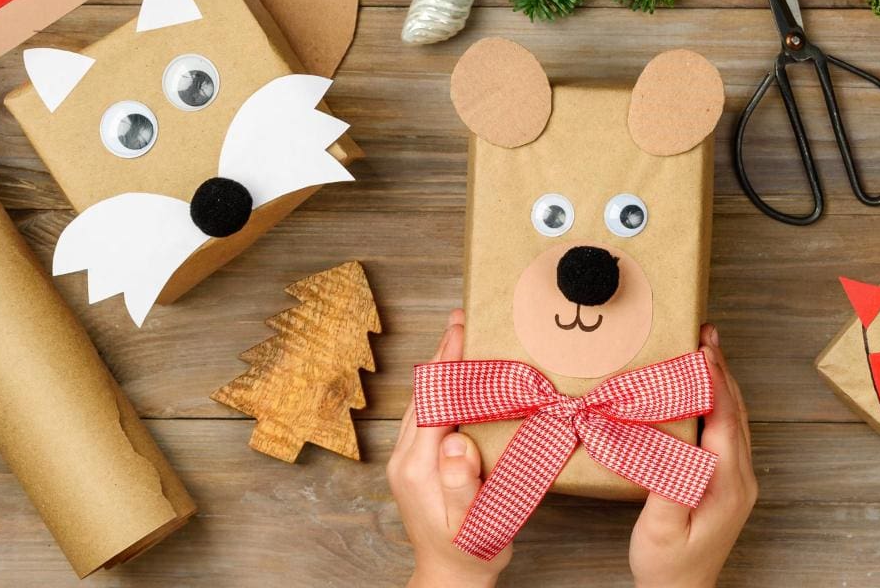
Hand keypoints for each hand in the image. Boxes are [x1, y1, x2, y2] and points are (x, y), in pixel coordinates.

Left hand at [388, 310, 511, 587]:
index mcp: (417, 466)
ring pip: (425, 400)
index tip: (462, 329)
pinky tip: (459, 378)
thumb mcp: (473, 524)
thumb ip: (462, 486)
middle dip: (444, 353)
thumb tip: (456, 441)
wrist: (450, 578)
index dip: (448, 362)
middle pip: (425, 392)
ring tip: (461, 336)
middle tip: (463, 317)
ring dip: (443, 366)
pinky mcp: (418, 462)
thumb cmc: (470, 553)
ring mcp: (409, 459)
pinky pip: (430, 414)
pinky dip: (444, 388)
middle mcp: (406, 457)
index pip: (433, 400)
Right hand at [629, 323, 756, 587]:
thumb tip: (672, 446)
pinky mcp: (729, 483)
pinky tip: (706, 390)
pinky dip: (719, 402)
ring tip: (707, 349)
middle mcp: (740, 478)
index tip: (702, 349)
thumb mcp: (660, 531)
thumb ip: (668, 489)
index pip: (725, 420)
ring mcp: (738, 480)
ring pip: (735, 419)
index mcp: (726, 484)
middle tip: (707, 333)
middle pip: (735, 411)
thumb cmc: (667, 566)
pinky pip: (729, 431)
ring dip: (722, 382)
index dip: (714, 381)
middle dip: (721, 369)